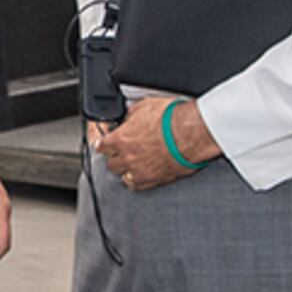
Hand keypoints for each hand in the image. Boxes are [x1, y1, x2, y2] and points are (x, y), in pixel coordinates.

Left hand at [92, 95, 210, 192]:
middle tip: (121, 151)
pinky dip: (137, 180)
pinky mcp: (154, 180)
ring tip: (132, 163)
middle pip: (111, 163)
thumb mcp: (145, 106)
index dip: (102, 143)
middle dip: (114, 157)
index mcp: (121, 138)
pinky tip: (140, 174)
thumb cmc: (172, 118)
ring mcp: (140, 171)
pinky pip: (137, 186)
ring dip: (125, 170)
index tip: (104, 142)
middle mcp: (127, 157)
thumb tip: (128, 117)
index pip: (101, 145)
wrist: (191, 133)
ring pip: (123, 176)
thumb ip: (131, 115)